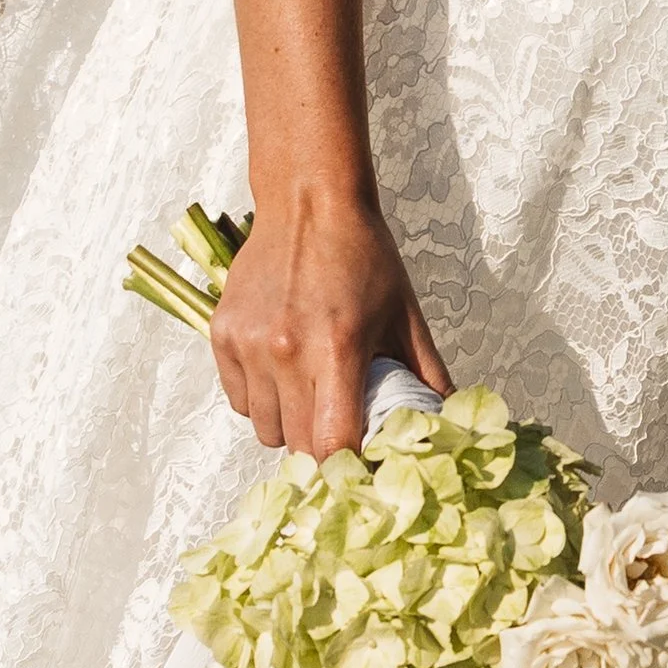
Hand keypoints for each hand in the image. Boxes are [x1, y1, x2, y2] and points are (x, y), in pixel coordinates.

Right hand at [207, 183, 451, 455]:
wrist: (308, 204)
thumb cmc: (363, 258)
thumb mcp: (406, 316)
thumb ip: (428, 375)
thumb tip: (446, 423)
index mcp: (336, 349)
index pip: (332, 443)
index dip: (349, 463)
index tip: (362, 460)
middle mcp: (285, 351)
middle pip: (297, 444)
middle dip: (321, 446)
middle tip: (340, 423)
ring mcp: (248, 344)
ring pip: (265, 428)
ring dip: (289, 425)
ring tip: (310, 394)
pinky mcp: (222, 334)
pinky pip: (239, 400)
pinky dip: (260, 400)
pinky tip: (282, 374)